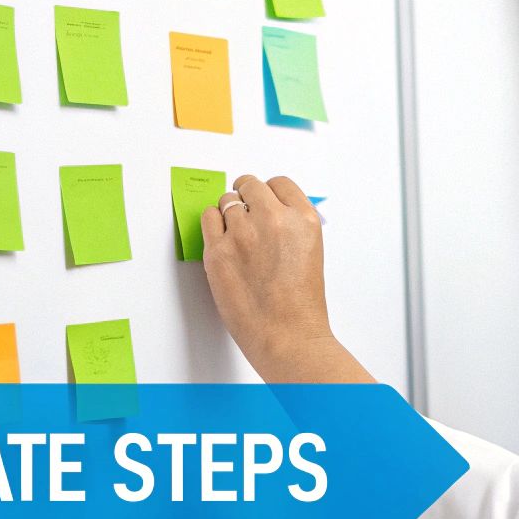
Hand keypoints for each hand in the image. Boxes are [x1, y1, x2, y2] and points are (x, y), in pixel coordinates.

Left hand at [200, 174, 335, 376]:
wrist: (286, 335)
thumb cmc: (301, 305)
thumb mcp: (310, 252)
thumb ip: (291, 227)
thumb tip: (272, 214)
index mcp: (302, 219)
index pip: (280, 183)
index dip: (269, 191)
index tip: (264, 199)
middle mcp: (273, 219)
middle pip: (250, 185)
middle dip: (247, 195)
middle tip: (245, 208)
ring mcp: (242, 233)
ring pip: (226, 200)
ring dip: (230, 212)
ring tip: (236, 233)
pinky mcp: (217, 250)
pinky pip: (208, 217)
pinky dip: (212, 222)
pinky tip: (220, 236)